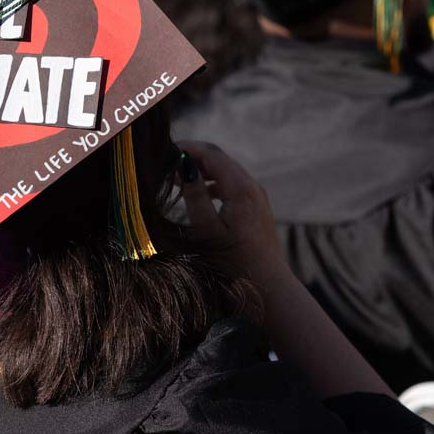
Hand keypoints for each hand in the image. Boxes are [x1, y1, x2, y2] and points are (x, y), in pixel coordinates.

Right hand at [176, 141, 289, 288]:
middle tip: (166, 164)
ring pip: (226, 170)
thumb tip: (183, 166)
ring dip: (202, 169)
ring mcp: (257, 196)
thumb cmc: (234, 262)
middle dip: (193, 157)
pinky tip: (200, 193)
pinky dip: (214, 182)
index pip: (211, 154)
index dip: (187, 148)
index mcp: (240, 188)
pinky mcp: (257, 206)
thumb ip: (195, 196)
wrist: (269, 286)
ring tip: (177, 179)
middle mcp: (252, 186)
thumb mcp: (207, 230)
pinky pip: (233, 184)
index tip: (164, 152)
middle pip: (220, 159)